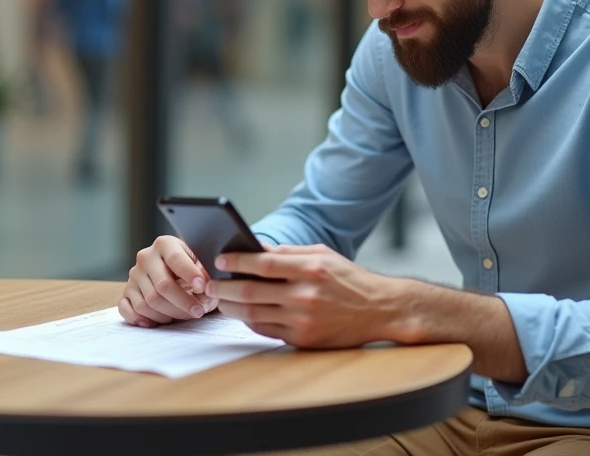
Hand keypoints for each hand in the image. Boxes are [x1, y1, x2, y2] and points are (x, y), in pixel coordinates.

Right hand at [118, 236, 218, 327]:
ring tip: (183, 316)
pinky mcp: (126, 291)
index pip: (176, 260)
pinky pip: (128, 309)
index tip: (203, 287)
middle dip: (183, 302)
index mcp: (165, 244)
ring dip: (168, 315)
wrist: (174, 270)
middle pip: (162, 286)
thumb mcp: (201, 264)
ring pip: (147, 302)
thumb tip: (206, 290)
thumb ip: (205, 275)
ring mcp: (134, 275)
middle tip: (199, 311)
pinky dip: (141, 319)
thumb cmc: (190, 268)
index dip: (190, 275)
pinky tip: (155, 323)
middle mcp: (146, 257)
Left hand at [205, 244, 397, 348]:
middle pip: (251, 292)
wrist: (381, 310)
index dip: (236, 262)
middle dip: (224, 288)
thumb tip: (254, 250)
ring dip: (231, 307)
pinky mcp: (304, 339)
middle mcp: (306, 295)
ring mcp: (304, 320)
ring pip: (254, 314)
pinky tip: (242, 313)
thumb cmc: (350, 279)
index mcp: (311, 268)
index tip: (220, 260)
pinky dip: (250, 322)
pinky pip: (266, 331)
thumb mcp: (323, 255)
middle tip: (209, 284)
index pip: (263, 264)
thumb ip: (288, 253)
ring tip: (220, 300)